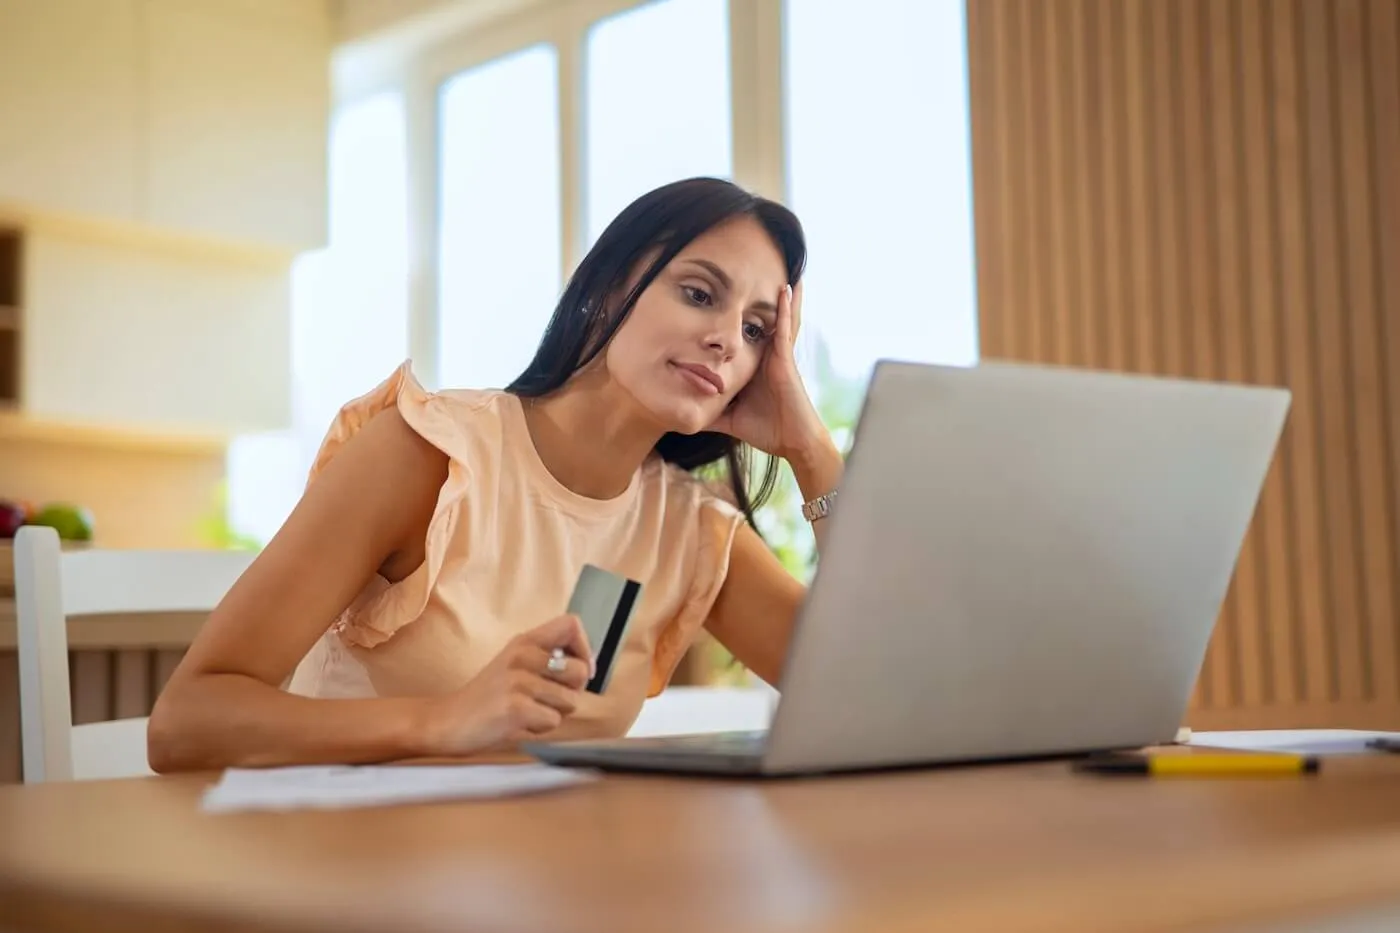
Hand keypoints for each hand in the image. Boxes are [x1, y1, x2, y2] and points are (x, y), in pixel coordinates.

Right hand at [418, 614, 593, 754]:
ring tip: (527, 711)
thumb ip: (545, 658)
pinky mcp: (515, 709)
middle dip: (572, 693)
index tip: (579, 669)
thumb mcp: (513, 663)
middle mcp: (522, 656)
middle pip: (580, 672)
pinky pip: (553, 722)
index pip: (571, 624)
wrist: (447, 720)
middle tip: (546, 700)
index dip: (585, 648)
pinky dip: (540, 728)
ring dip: (554, 714)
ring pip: (570, 702)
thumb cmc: (488, 696)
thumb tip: (588, 666)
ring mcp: (518, 682)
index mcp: (524, 641)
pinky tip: (518, 723)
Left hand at [711, 282, 830, 461]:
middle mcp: (769, 357)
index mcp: (757, 366)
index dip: (742, 317)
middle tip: (758, 268)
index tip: (728, 295)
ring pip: (779, 318)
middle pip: (764, 321)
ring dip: (780, 295)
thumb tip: (685, 414)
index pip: (747, 337)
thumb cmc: (768, 430)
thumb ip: (711, 412)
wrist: (794, 443)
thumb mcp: (730, 418)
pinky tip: (785, 289)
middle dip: (762, 298)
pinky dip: (784, 309)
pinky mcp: (786, 360)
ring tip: (782, 267)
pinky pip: (785, 329)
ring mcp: (779, 356)